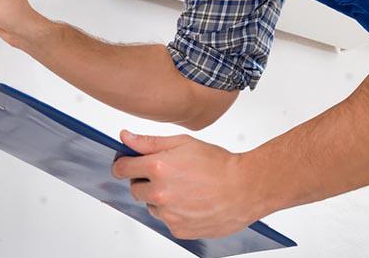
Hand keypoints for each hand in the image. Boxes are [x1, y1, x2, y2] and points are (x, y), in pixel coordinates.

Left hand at [111, 130, 262, 239]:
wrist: (245, 188)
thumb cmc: (218, 164)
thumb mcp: (183, 143)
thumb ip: (149, 142)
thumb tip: (125, 137)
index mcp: (158, 168)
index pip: (122, 169)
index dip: (124, 164)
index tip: (127, 164)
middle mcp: (160, 193)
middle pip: (135, 189)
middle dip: (145, 181)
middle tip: (169, 174)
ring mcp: (168, 214)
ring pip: (151, 206)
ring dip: (161, 198)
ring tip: (185, 189)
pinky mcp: (178, 230)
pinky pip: (166, 221)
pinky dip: (175, 213)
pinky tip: (191, 202)